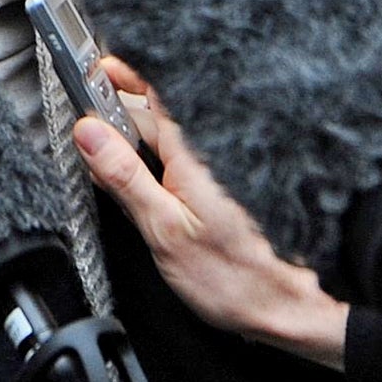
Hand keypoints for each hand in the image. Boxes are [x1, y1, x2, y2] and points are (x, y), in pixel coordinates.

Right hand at [73, 57, 348, 367]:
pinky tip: (155, 182)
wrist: (294, 310)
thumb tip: (88, 132)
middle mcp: (214, 148)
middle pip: (158, 113)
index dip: (124, 75)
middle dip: (123, 115)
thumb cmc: (236, 279)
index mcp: (195, 149)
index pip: (154, 91)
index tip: (97, 71)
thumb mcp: (164, 230)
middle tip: (92, 134)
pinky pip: (191, 156)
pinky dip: (166, 160)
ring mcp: (225, 165)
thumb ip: (124, 176)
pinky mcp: (233, 186)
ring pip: (173, 136)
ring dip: (144, 139)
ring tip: (119, 162)